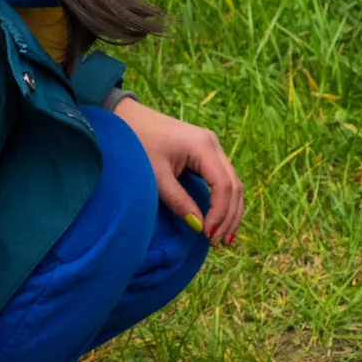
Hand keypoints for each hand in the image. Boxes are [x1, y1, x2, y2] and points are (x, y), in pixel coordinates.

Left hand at [113, 98, 244, 245]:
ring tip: (223, 237)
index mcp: (203, 147)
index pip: (223, 186)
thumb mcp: (156, 175)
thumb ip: (178, 201)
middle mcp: (214, 145)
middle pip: (234, 186)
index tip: (208, 236)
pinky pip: (224, 180)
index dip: (219, 214)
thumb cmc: (137, 143)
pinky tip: (220, 219)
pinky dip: (224, 201)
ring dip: (230, 211)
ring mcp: (213, 148)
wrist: (127, 118)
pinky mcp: (207, 153)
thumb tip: (199, 227)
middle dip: (229, 217)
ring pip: (233, 184)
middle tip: (218, 243)